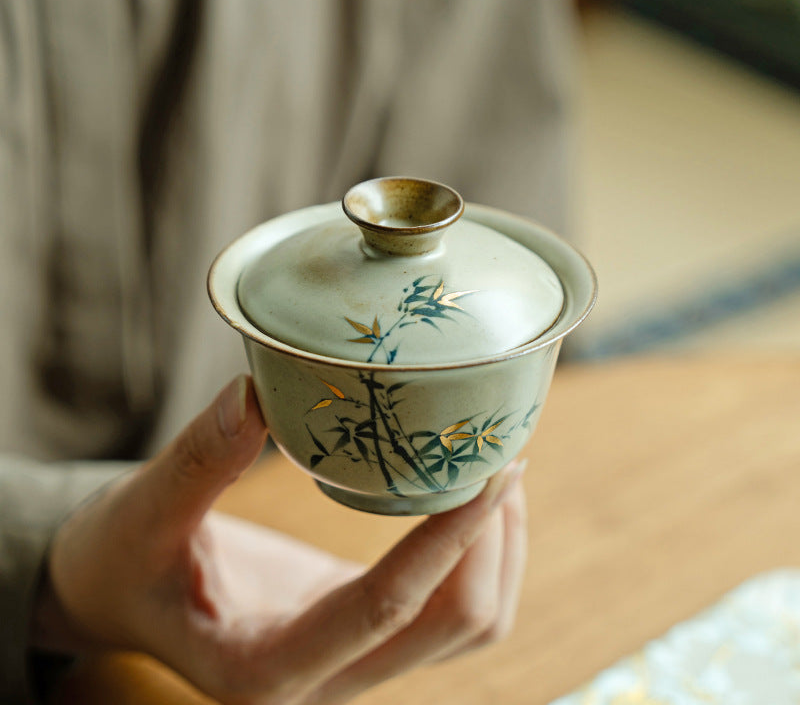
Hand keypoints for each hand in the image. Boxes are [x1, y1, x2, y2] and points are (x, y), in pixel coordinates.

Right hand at [35, 376, 527, 704]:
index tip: (491, 472)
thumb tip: (257, 391)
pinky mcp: (361, 631)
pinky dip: (478, 557)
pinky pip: (449, 609)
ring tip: (500, 470)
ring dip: (498, 553)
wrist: (119, 593)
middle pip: (452, 627)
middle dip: (490, 544)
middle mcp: (323, 680)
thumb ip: (198, 459)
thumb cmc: (121, 559)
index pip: (386, 608)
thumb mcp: (143, 512)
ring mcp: (350, 662)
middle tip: (500, 456)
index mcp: (266, 669)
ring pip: (468, 626)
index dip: (447, 540)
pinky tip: (472, 498)